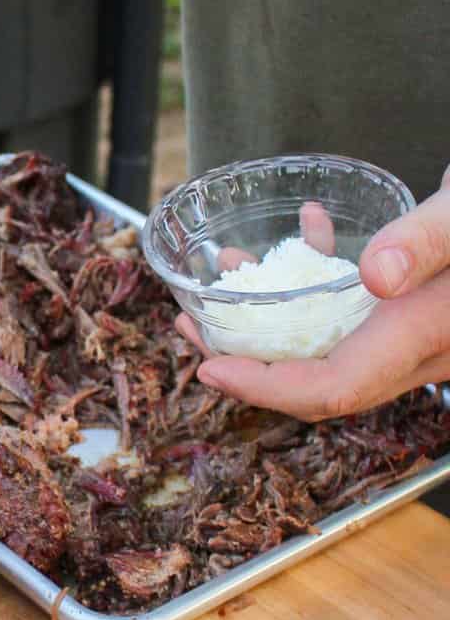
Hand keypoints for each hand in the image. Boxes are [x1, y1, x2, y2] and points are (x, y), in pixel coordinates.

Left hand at [182, 172, 449, 419]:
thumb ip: (425, 242)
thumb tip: (375, 275)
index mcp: (423, 333)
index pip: (333, 388)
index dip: (265, 387)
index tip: (210, 368)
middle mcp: (419, 349)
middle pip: (320, 382)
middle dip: (250, 364)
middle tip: (194, 326)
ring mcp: (418, 336)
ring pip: (334, 351)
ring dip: (276, 322)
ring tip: (231, 278)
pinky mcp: (418, 314)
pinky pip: (358, 318)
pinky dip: (322, 287)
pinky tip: (311, 231)